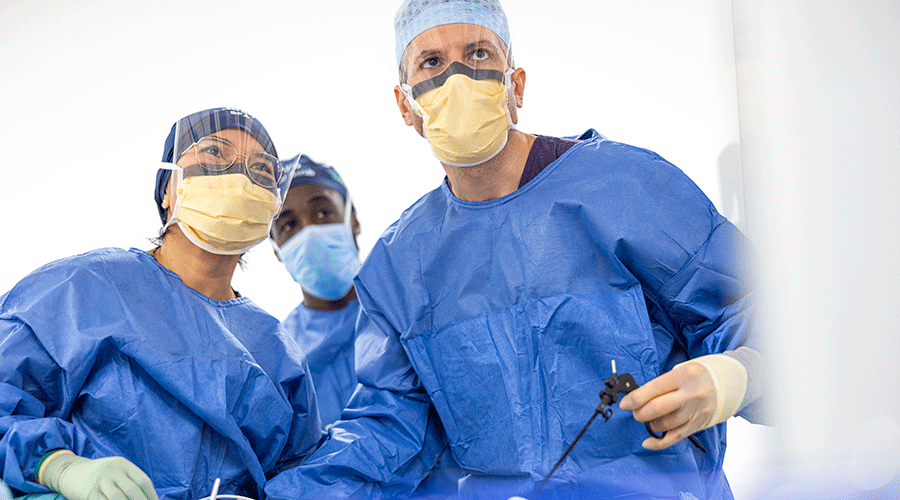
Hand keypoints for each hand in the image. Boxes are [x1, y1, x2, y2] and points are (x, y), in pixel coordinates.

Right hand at [38, 451, 158, 499]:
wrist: (71, 472)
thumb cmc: (102, 476)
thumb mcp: (117, 471)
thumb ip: (130, 481)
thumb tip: (150, 498)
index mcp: (123, 464)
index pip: (143, 481)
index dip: (152, 495)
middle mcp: (112, 470)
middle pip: (133, 490)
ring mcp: (100, 481)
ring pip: (118, 498)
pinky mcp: (89, 492)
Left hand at [618, 354, 746, 450]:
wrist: (728, 383)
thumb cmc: (698, 375)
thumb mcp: (680, 370)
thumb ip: (661, 384)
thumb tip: (637, 398)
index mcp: (684, 376)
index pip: (653, 389)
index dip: (634, 399)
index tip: (625, 403)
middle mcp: (691, 394)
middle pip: (657, 409)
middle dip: (639, 413)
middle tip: (634, 412)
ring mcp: (696, 411)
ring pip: (665, 424)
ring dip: (650, 424)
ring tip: (648, 418)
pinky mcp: (698, 424)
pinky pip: (675, 437)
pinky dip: (659, 443)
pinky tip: (647, 442)